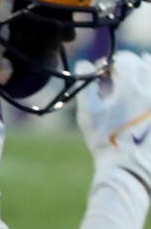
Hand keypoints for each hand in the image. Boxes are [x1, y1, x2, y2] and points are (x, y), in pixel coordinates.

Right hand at [78, 52, 150, 190]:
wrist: (130, 168)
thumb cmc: (105, 141)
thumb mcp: (88, 113)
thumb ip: (86, 85)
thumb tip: (84, 64)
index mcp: (131, 89)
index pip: (125, 59)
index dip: (112, 63)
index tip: (104, 72)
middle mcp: (150, 92)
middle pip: (144, 63)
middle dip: (130, 66)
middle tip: (119, 76)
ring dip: (144, 72)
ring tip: (133, 85)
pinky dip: (148, 88)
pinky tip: (142, 95)